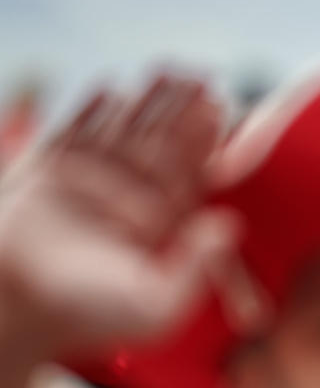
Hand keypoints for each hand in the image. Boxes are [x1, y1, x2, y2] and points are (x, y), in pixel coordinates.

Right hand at [0, 75, 236, 372]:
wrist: (21, 307)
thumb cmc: (93, 315)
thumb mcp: (155, 305)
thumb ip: (196, 269)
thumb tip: (230, 227)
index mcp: (163, 224)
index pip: (190, 174)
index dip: (205, 141)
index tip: (221, 111)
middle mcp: (130, 197)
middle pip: (162, 145)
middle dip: (182, 113)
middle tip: (202, 78)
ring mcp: (90, 180)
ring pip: (123, 132)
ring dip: (146, 103)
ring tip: (167, 71)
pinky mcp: (51, 170)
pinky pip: (75, 133)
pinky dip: (91, 112)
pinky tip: (111, 89)